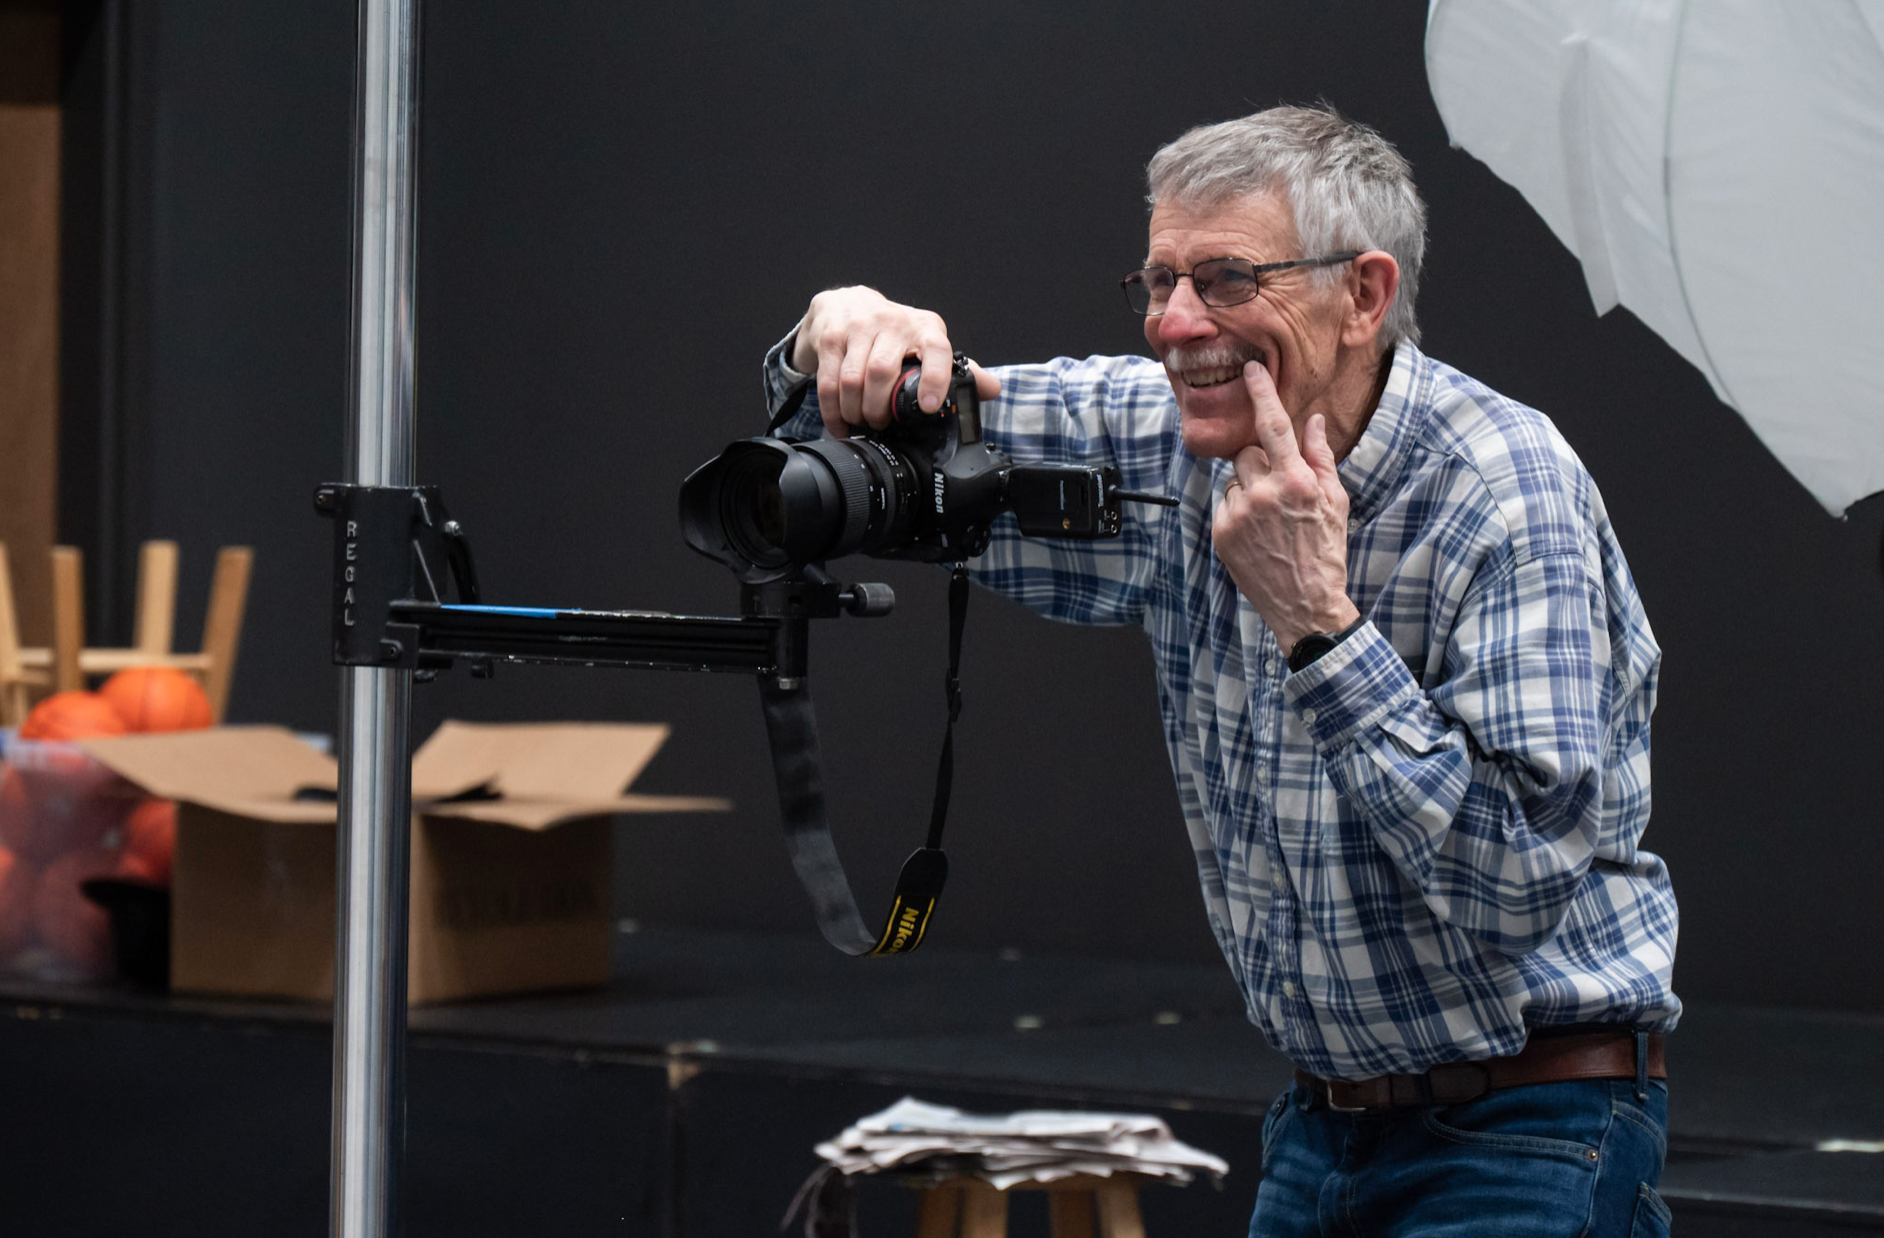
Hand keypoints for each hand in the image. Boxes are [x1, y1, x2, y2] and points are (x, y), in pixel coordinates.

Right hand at [791, 286, 1001, 438]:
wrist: (846, 303)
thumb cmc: (893, 332)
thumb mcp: (926, 343)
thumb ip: (957, 369)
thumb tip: (992, 390)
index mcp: (925, 327)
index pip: (936, 349)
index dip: (935, 377)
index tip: (930, 405)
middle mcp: (893, 322)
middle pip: (882, 372)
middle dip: (879, 408)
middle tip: (880, 424)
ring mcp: (859, 326)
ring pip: (853, 379)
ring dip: (855, 411)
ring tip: (859, 424)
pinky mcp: (831, 335)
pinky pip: (829, 381)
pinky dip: (833, 410)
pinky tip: (839, 423)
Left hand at [1211, 361, 1359, 650]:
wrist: (1305, 604)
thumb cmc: (1326, 551)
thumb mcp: (1335, 502)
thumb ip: (1320, 457)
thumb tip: (1312, 420)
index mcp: (1297, 481)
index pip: (1274, 426)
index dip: (1261, 394)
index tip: (1250, 370)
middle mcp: (1264, 493)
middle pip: (1248, 452)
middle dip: (1260, 462)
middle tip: (1278, 488)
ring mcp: (1239, 513)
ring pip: (1235, 478)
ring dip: (1249, 488)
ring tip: (1270, 518)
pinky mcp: (1221, 532)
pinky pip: (1225, 503)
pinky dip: (1238, 510)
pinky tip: (1257, 533)